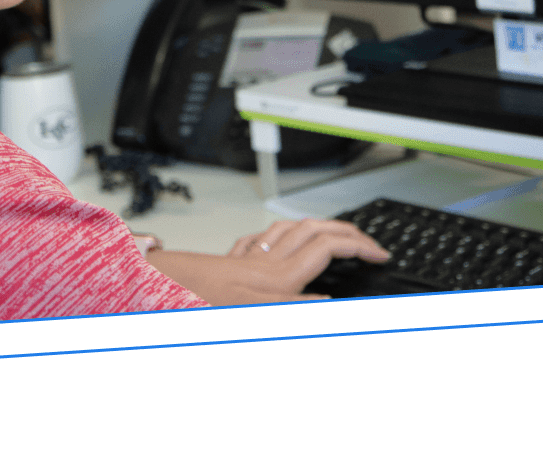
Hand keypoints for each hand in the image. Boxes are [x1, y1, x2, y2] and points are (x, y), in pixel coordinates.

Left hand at [147, 218, 388, 306]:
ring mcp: (249, 258)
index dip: (360, 247)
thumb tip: (331, 303)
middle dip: (346, 231)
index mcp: (279, 278)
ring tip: (333, 234)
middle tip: (367, 242)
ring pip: (290, 230)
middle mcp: (266, 263)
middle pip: (315, 231)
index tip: (379, 253)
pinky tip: (278, 242)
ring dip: (316, 227)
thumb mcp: (257, 315)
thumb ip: (298, 309)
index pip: (330, 249)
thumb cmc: (202, 302)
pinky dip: (278, 237)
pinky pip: (260, 241)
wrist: (162, 287)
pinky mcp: (232, 261)